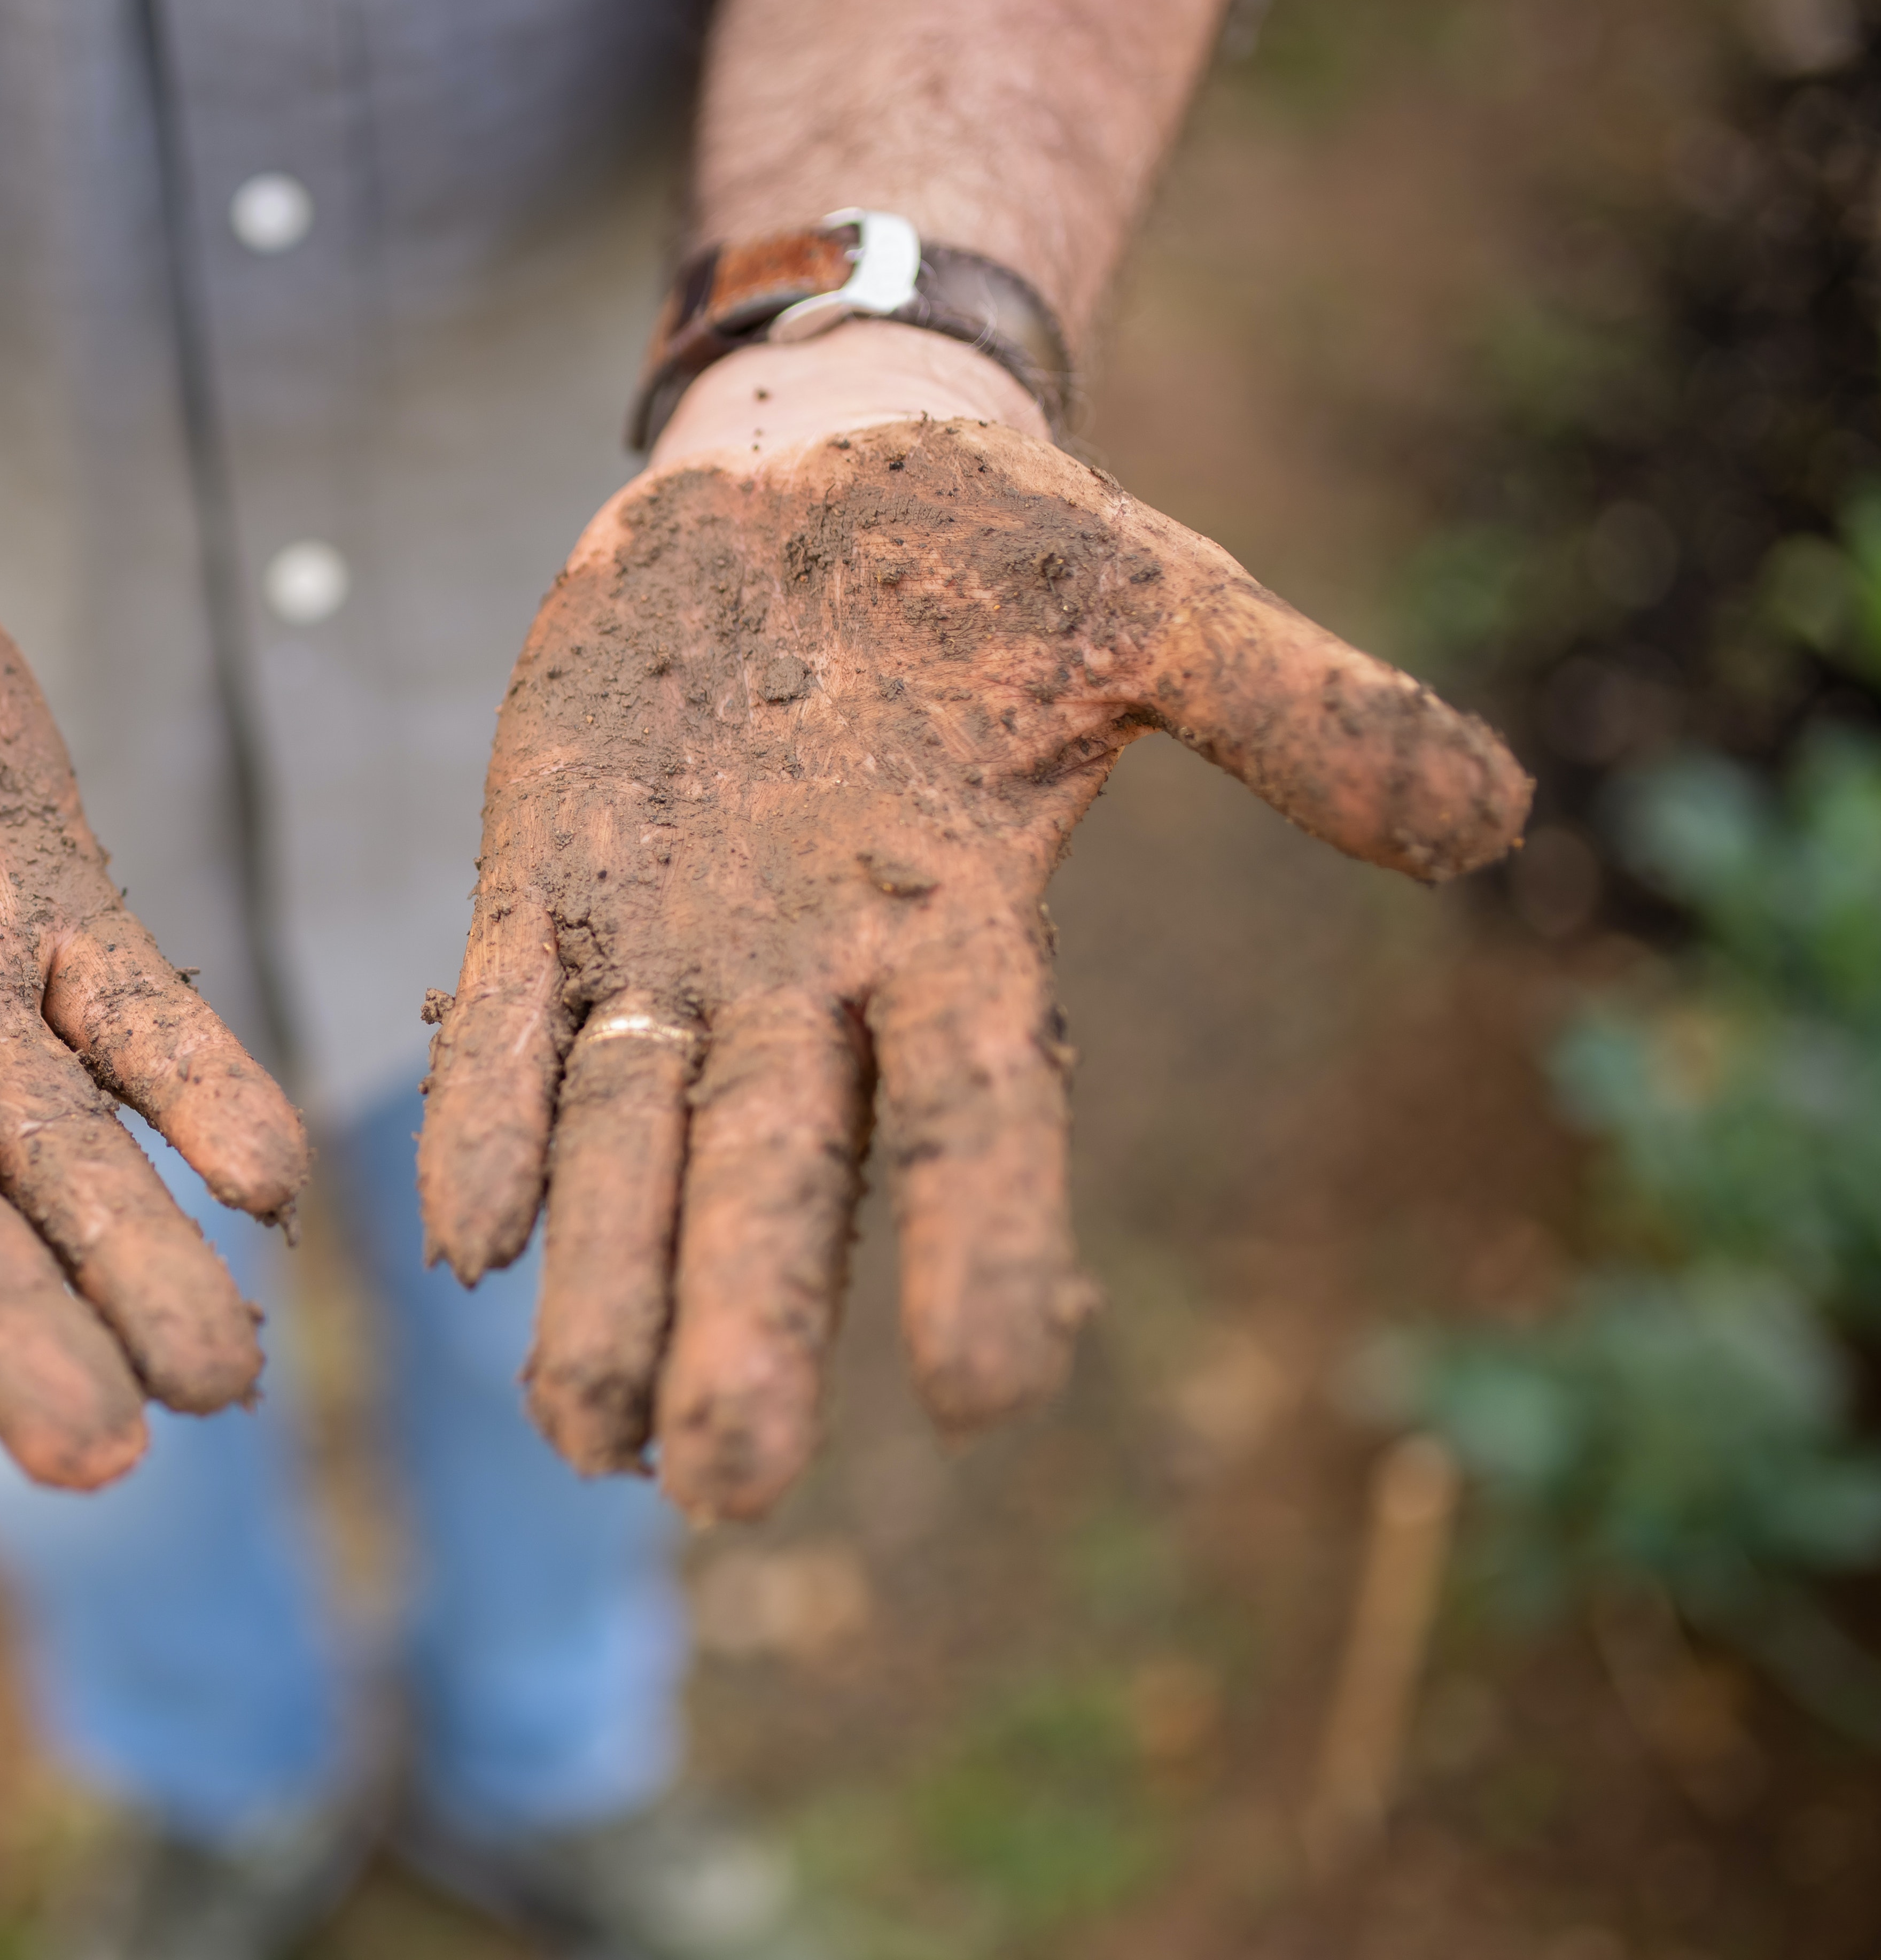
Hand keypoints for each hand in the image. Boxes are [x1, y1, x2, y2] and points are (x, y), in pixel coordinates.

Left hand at [420, 331, 1528, 1519]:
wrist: (811, 471)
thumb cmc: (998, 550)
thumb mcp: (1159, 605)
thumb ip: (1301, 715)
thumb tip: (1494, 819)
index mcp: (957, 930)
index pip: (980, 1112)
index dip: (983, 1240)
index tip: (990, 1391)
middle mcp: (808, 978)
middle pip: (780, 1176)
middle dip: (749, 1325)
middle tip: (720, 1489)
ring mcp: (667, 940)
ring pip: (628, 1143)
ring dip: (603, 1279)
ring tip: (577, 1438)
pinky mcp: (544, 880)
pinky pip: (510, 1022)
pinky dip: (485, 1116)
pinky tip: (464, 1233)